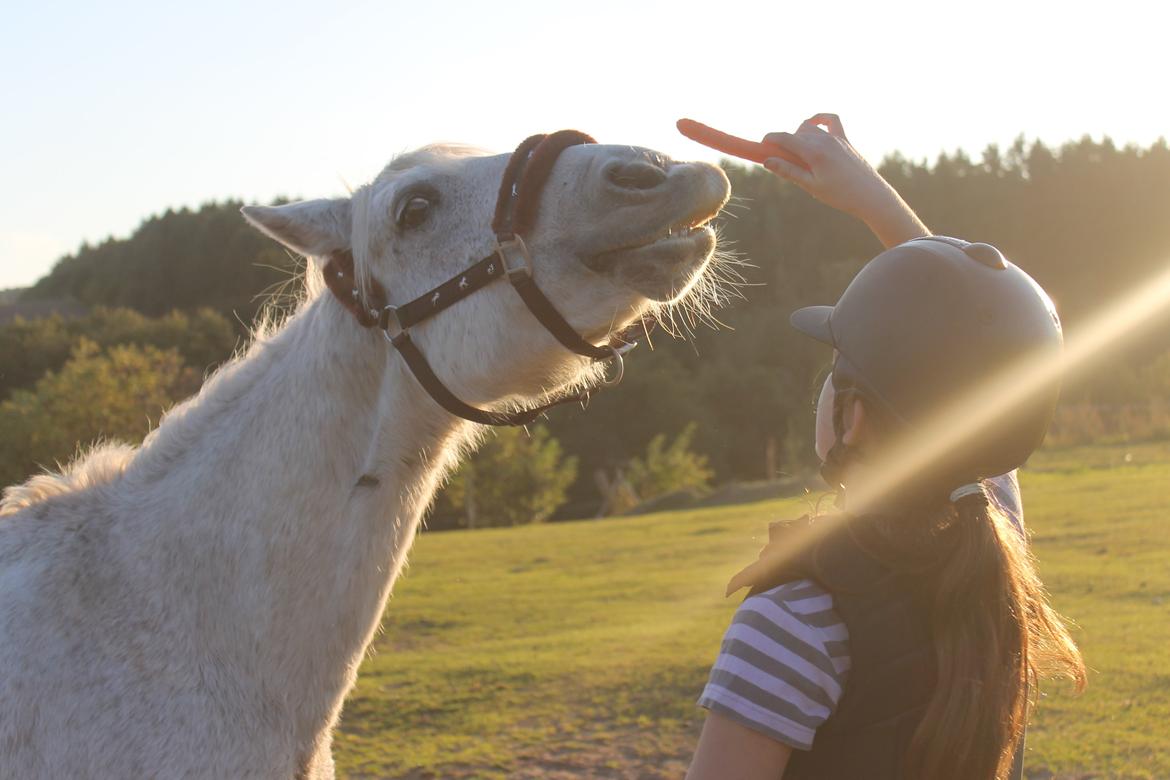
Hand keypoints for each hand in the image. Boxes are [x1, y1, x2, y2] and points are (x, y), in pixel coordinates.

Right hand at [763, 114, 928, 247]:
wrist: (870, 195)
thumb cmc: (840, 195)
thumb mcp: (810, 185)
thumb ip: (788, 171)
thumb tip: (767, 161)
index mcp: (814, 152)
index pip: (785, 138)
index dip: (770, 139)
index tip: (760, 145)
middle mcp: (824, 140)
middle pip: (796, 134)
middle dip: (784, 143)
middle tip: (779, 161)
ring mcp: (836, 137)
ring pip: (809, 129)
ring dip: (798, 137)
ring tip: (796, 155)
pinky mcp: (845, 139)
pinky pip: (831, 120)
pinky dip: (819, 119)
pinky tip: (812, 124)